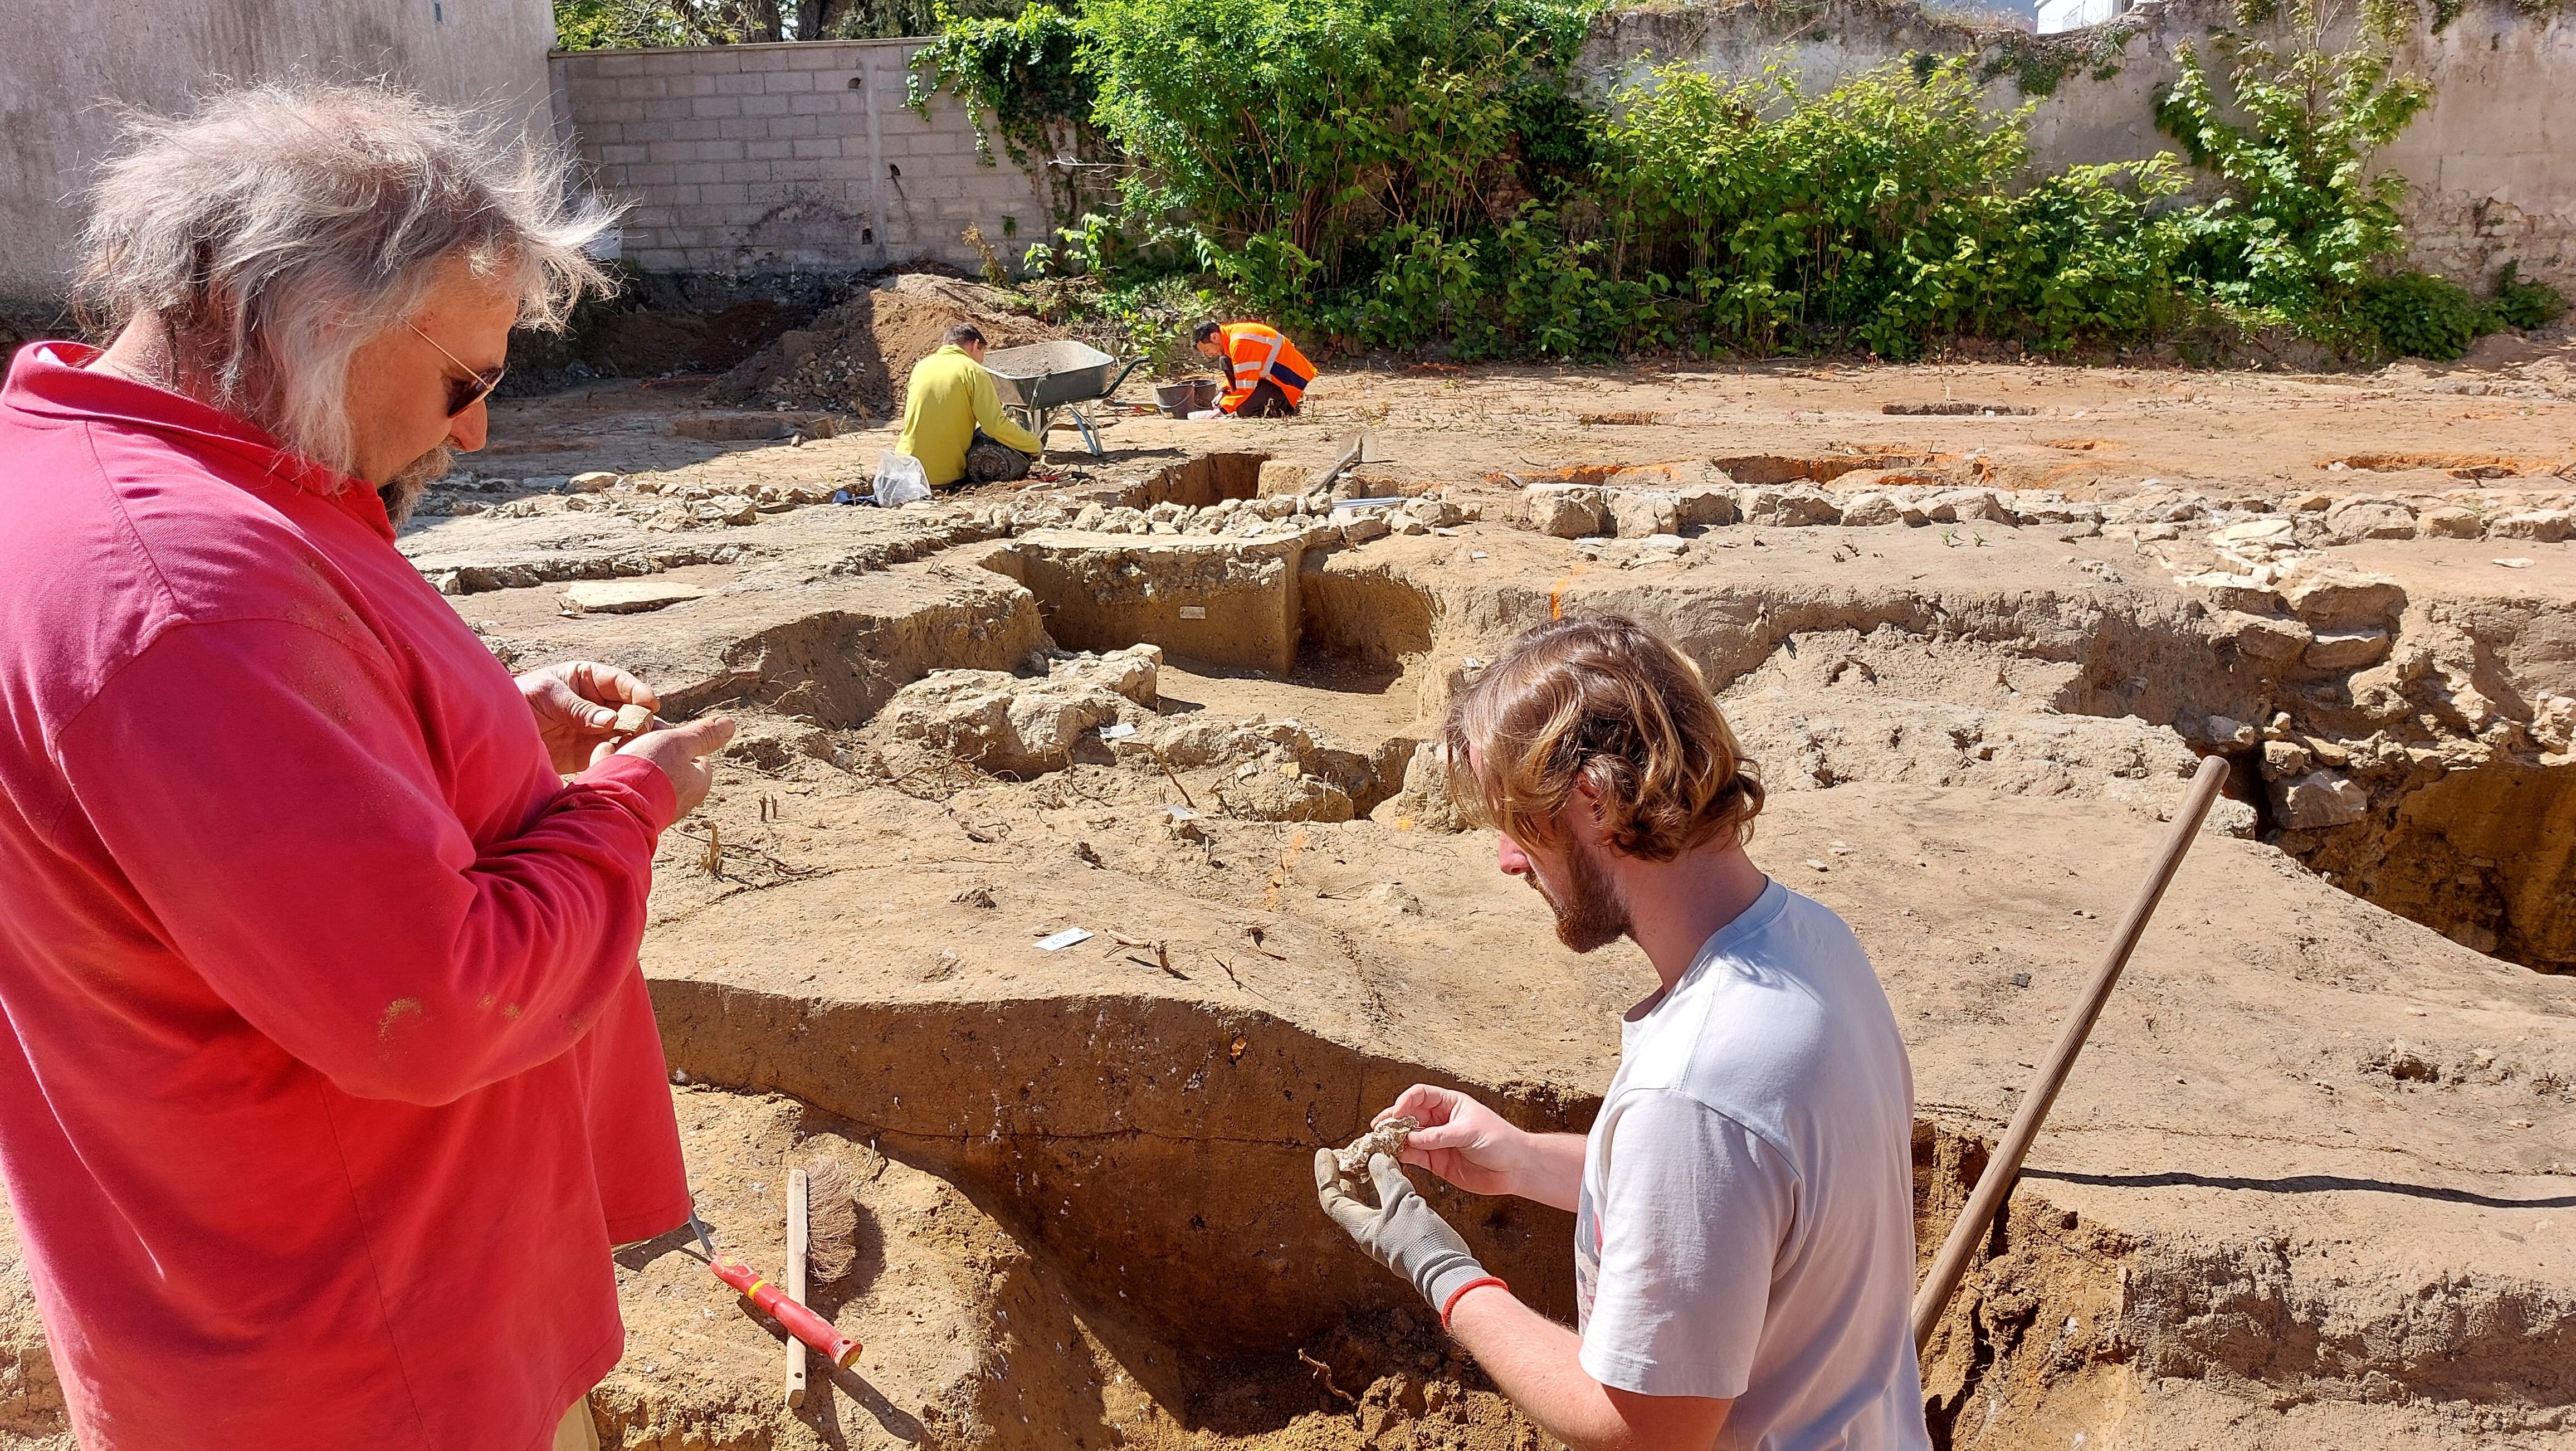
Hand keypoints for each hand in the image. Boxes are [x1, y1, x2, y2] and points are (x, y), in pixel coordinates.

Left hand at [519, 661, 658, 774]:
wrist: (495, 732)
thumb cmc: (518, 701)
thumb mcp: (547, 696)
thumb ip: (577, 708)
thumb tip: (610, 721)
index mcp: (586, 679)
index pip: (619, 682)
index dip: (637, 691)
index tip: (650, 702)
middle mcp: (596, 704)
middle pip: (628, 709)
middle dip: (639, 718)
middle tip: (643, 729)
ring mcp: (594, 729)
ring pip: (624, 733)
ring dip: (633, 739)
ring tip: (640, 747)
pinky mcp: (587, 753)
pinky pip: (609, 754)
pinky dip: (619, 757)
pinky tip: (624, 760)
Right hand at [614, 717, 735, 818]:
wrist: (614, 806)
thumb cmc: (652, 772)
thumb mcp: (680, 743)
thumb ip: (703, 734)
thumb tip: (730, 725)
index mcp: (697, 784)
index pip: (696, 757)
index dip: (678, 741)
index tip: (662, 733)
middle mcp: (679, 800)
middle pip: (665, 763)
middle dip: (649, 747)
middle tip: (637, 737)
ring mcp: (652, 807)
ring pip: (640, 773)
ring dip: (628, 757)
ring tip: (618, 747)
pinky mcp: (627, 810)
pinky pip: (620, 784)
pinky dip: (612, 769)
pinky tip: (604, 759)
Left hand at [1314, 1151, 1489, 1313]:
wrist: (1447, 1269)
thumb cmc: (1421, 1242)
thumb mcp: (1401, 1202)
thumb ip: (1386, 1177)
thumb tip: (1375, 1158)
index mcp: (1361, 1227)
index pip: (1332, 1199)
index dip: (1326, 1174)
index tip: (1325, 1153)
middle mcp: (1370, 1230)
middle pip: (1349, 1199)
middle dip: (1348, 1173)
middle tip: (1351, 1151)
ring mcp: (1387, 1231)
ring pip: (1370, 1200)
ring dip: (1369, 1177)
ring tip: (1372, 1156)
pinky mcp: (1404, 1229)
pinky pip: (1388, 1203)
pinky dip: (1388, 1185)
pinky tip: (1395, 1172)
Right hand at [1380, 1085, 1535, 1197]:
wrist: (1515, 1169)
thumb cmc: (1500, 1141)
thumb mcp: (1468, 1132)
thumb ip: (1438, 1136)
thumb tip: (1411, 1137)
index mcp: (1449, 1104)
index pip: (1420, 1095)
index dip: (1405, 1102)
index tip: (1396, 1114)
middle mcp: (1440, 1121)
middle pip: (1409, 1115)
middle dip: (1393, 1121)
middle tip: (1378, 1130)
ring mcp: (1436, 1141)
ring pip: (1408, 1137)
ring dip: (1394, 1140)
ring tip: (1380, 1145)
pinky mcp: (1436, 1162)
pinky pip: (1414, 1156)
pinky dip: (1402, 1157)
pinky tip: (1393, 1158)